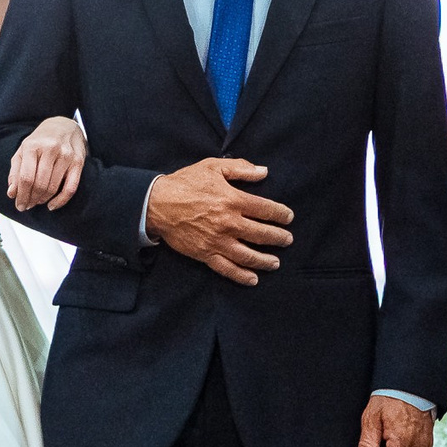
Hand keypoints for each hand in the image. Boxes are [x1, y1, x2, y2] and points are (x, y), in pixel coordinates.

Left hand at [9, 116, 87, 210]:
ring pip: (53, 187)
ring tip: (38, 202)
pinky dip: (61, 201)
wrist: (63, 125)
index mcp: (33, 146)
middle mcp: (50, 149)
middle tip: (28, 205)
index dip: (22, 195)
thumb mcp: (23, 151)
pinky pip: (70, 188)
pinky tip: (52, 205)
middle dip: (32, 199)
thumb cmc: (40, 141)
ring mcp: (66, 155)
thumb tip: (12, 194)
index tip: (19, 205)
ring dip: (43, 200)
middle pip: (39, 184)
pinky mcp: (78, 162)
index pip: (26, 177)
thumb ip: (15, 172)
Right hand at [145, 157, 292, 283]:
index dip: (280, 214)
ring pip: (248, 255)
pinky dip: (242, 276)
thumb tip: (263, 172)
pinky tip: (253, 279)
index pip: (265, 210)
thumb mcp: (213, 167)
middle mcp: (228, 223)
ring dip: (265, 260)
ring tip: (276, 262)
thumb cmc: (185, 183)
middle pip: (261, 234)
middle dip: (279, 238)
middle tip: (287, 240)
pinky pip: (227, 268)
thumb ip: (240, 168)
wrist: (157, 204)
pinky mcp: (205, 254)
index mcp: (232, 200)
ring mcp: (217, 241)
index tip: (289, 218)